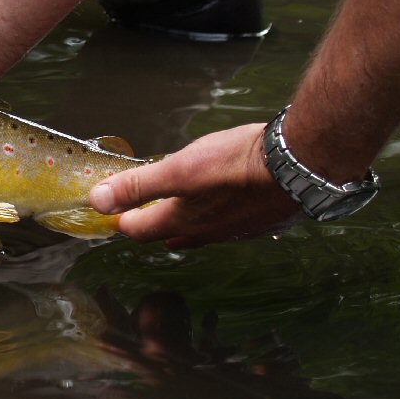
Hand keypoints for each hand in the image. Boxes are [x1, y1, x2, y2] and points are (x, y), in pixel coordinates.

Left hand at [88, 124, 302, 248]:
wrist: (301, 165)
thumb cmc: (239, 165)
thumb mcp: (178, 169)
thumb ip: (137, 186)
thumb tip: (98, 200)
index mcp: (183, 221)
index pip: (140, 230)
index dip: (123, 220)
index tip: (113, 213)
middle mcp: (209, 232)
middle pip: (171, 233)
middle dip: (152, 225)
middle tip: (140, 215)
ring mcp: (238, 229)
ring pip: (203, 231)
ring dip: (186, 221)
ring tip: (179, 209)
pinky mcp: (263, 220)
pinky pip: (232, 223)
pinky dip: (219, 215)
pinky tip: (226, 204)